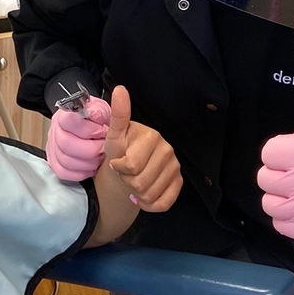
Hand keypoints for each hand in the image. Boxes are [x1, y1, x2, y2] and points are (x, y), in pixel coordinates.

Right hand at [46, 96, 111, 180]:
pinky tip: (90, 166)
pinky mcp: (54, 163)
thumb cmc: (94, 120)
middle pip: (66, 144)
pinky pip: (63, 173)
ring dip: (88, 162)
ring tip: (99, 157)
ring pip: (66, 161)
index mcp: (65, 115)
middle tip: (104, 148)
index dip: (89, 129)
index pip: (69, 121)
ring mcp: (53, 148)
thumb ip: (99, 111)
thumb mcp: (101, 109)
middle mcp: (55, 131)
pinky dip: (80, 172)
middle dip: (91, 149)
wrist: (89, 128)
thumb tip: (95, 115)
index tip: (102, 131)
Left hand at [105, 86, 182, 211]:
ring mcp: (175, 167)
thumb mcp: (114, 134)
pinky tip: (142, 196)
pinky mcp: (179, 183)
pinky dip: (149, 205)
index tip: (116, 162)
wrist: (126, 170)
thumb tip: (120, 89)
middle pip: (140, 183)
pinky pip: (163, 204)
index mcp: (152, 137)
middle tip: (125, 173)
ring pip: (151, 195)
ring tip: (133, 182)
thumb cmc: (119, 151)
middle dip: (127, 182)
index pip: (131, 165)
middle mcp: (168, 150)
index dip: (119, 168)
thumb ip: (119, 114)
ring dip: (136, 194)